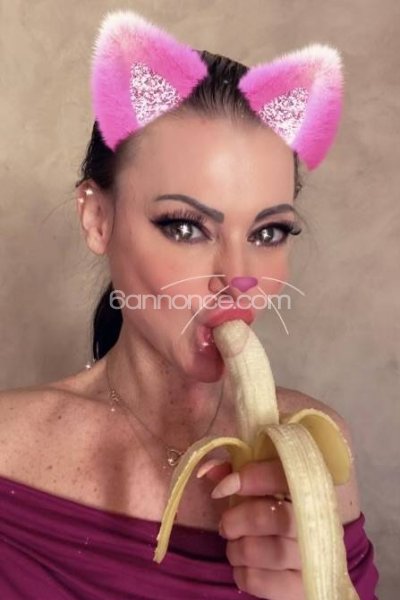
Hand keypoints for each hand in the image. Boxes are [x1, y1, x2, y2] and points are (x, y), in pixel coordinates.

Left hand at [198, 458, 304, 599]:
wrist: (296, 559)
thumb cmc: (271, 511)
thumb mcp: (256, 485)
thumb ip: (234, 471)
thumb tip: (208, 470)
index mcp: (310, 486)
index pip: (284, 476)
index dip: (251, 478)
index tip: (223, 488)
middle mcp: (319, 520)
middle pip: (271, 517)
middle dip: (237, 520)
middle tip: (227, 524)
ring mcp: (313, 557)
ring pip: (263, 551)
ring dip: (238, 548)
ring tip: (236, 545)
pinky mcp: (301, 588)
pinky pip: (259, 580)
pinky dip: (242, 572)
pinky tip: (245, 565)